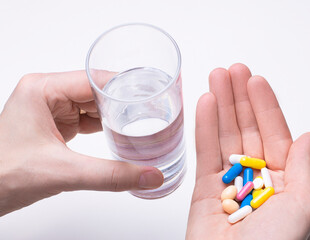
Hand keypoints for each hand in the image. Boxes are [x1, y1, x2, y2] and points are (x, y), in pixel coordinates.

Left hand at [0, 71, 162, 215]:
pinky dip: (105, 127)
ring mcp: (52, 109)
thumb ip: (109, 175)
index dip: (124, 87)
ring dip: (115, 116)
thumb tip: (148, 174)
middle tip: (152, 113)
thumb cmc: (2, 174)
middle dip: (123, 104)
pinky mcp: (56, 125)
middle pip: (97, 92)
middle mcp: (47, 94)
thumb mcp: (62, 172)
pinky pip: (88, 120)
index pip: (94, 80)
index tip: (150, 95)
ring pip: (94, 106)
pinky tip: (120, 133)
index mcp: (42, 89)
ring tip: (142, 123)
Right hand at [186, 64, 309, 238]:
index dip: (265, 106)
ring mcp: (228, 181)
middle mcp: (256, 177)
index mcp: (283, 181)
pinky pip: (205, 152)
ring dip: (220, 106)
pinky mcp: (204, 188)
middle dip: (239, 99)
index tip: (255, 81)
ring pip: (224, 135)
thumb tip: (309, 138)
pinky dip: (204, 127)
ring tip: (215, 78)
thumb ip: (303, 168)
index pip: (274, 133)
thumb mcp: (302, 206)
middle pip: (246, 129)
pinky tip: (205, 105)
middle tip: (231, 71)